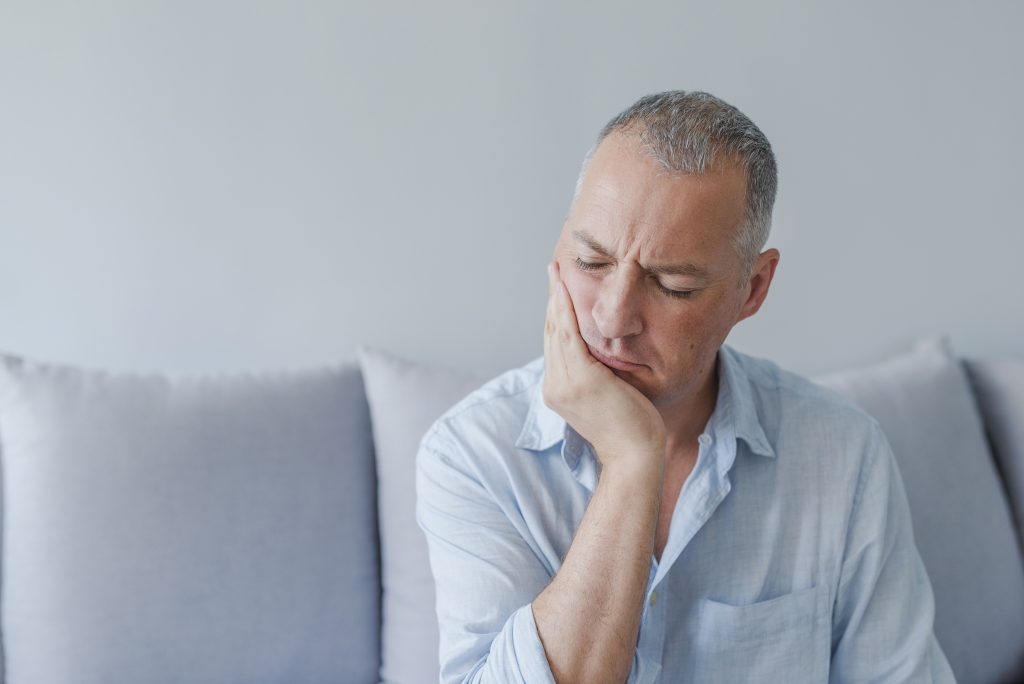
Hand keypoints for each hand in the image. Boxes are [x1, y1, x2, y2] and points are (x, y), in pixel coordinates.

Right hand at [543, 260, 665, 470]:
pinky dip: (565, 310)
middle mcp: (554, 386)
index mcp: (558, 391)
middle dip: (552, 299)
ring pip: (556, 330)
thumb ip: (597, 375)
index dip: (555, 315)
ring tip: (557, 272)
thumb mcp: (608, 396)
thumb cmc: (631, 429)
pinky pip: (568, 335)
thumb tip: (603, 354)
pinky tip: (565, 290)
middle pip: (551, 333)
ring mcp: (564, 383)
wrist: (636, 456)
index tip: (557, 291)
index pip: (555, 345)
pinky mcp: (580, 379)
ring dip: (556, 297)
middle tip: (554, 270)